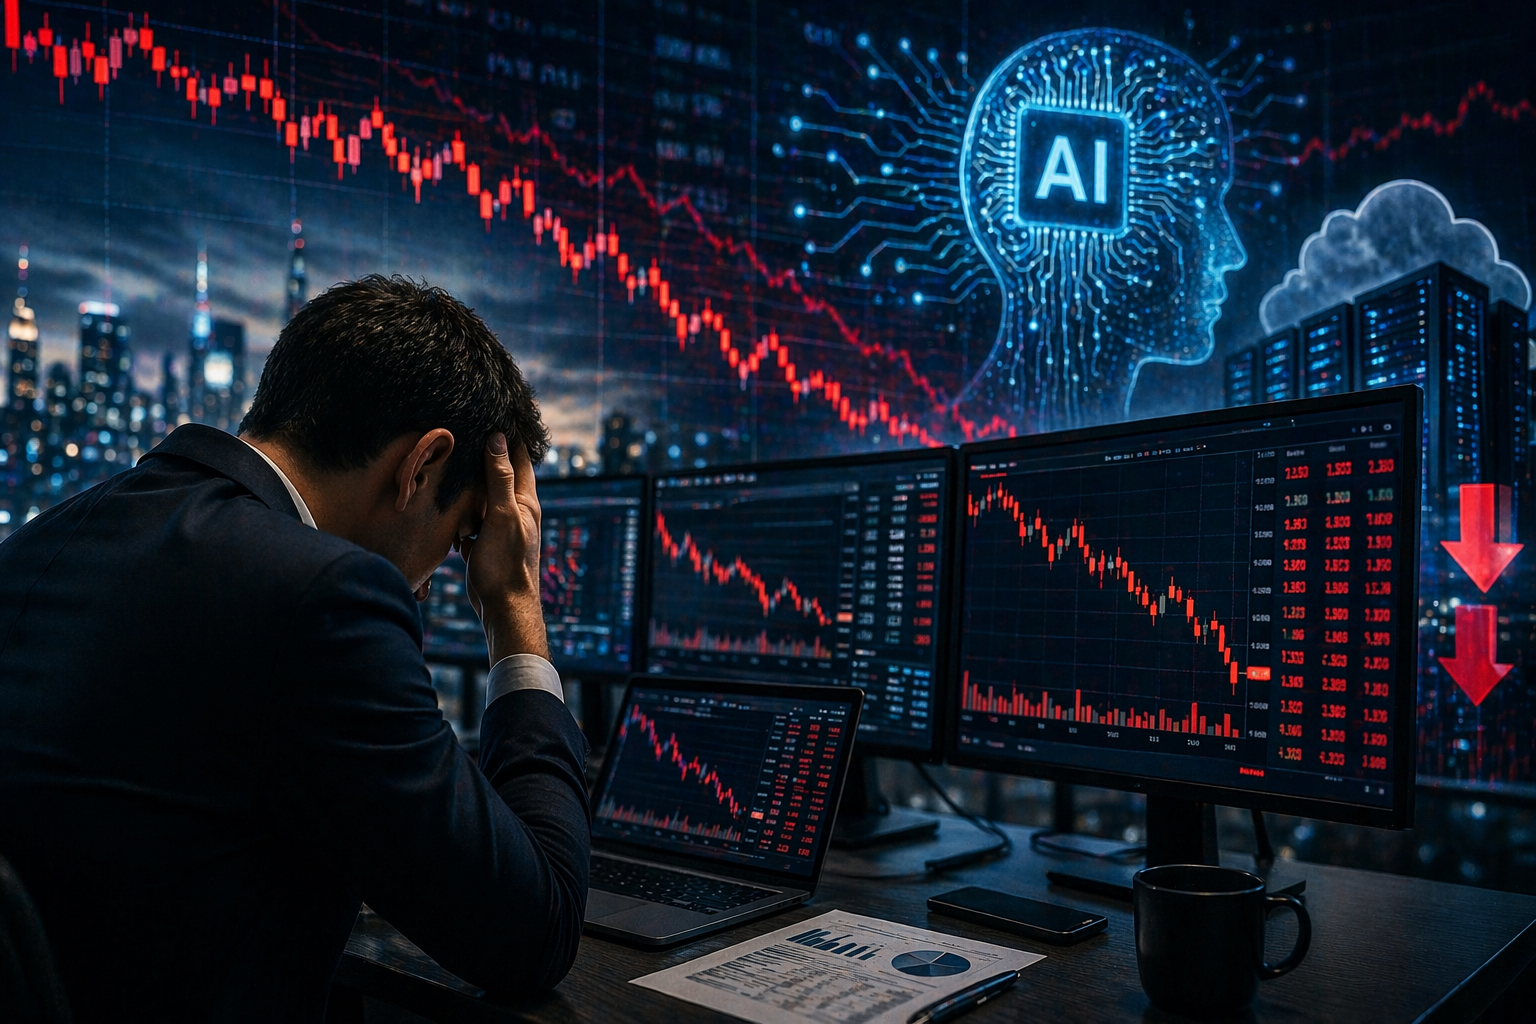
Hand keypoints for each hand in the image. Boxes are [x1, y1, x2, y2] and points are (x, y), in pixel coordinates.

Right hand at [460, 433, 549, 663]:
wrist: (503, 609)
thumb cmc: (506, 564)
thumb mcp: (502, 516)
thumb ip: (499, 479)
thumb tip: (498, 439)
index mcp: (524, 501)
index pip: (518, 457)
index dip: (508, 435)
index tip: (495, 411)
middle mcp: (515, 511)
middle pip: (499, 474)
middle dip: (483, 456)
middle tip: (465, 432)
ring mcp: (500, 528)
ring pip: (483, 498)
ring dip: (470, 484)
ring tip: (452, 461)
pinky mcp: (486, 544)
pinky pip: (473, 521)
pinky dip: (462, 512)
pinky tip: (447, 504)